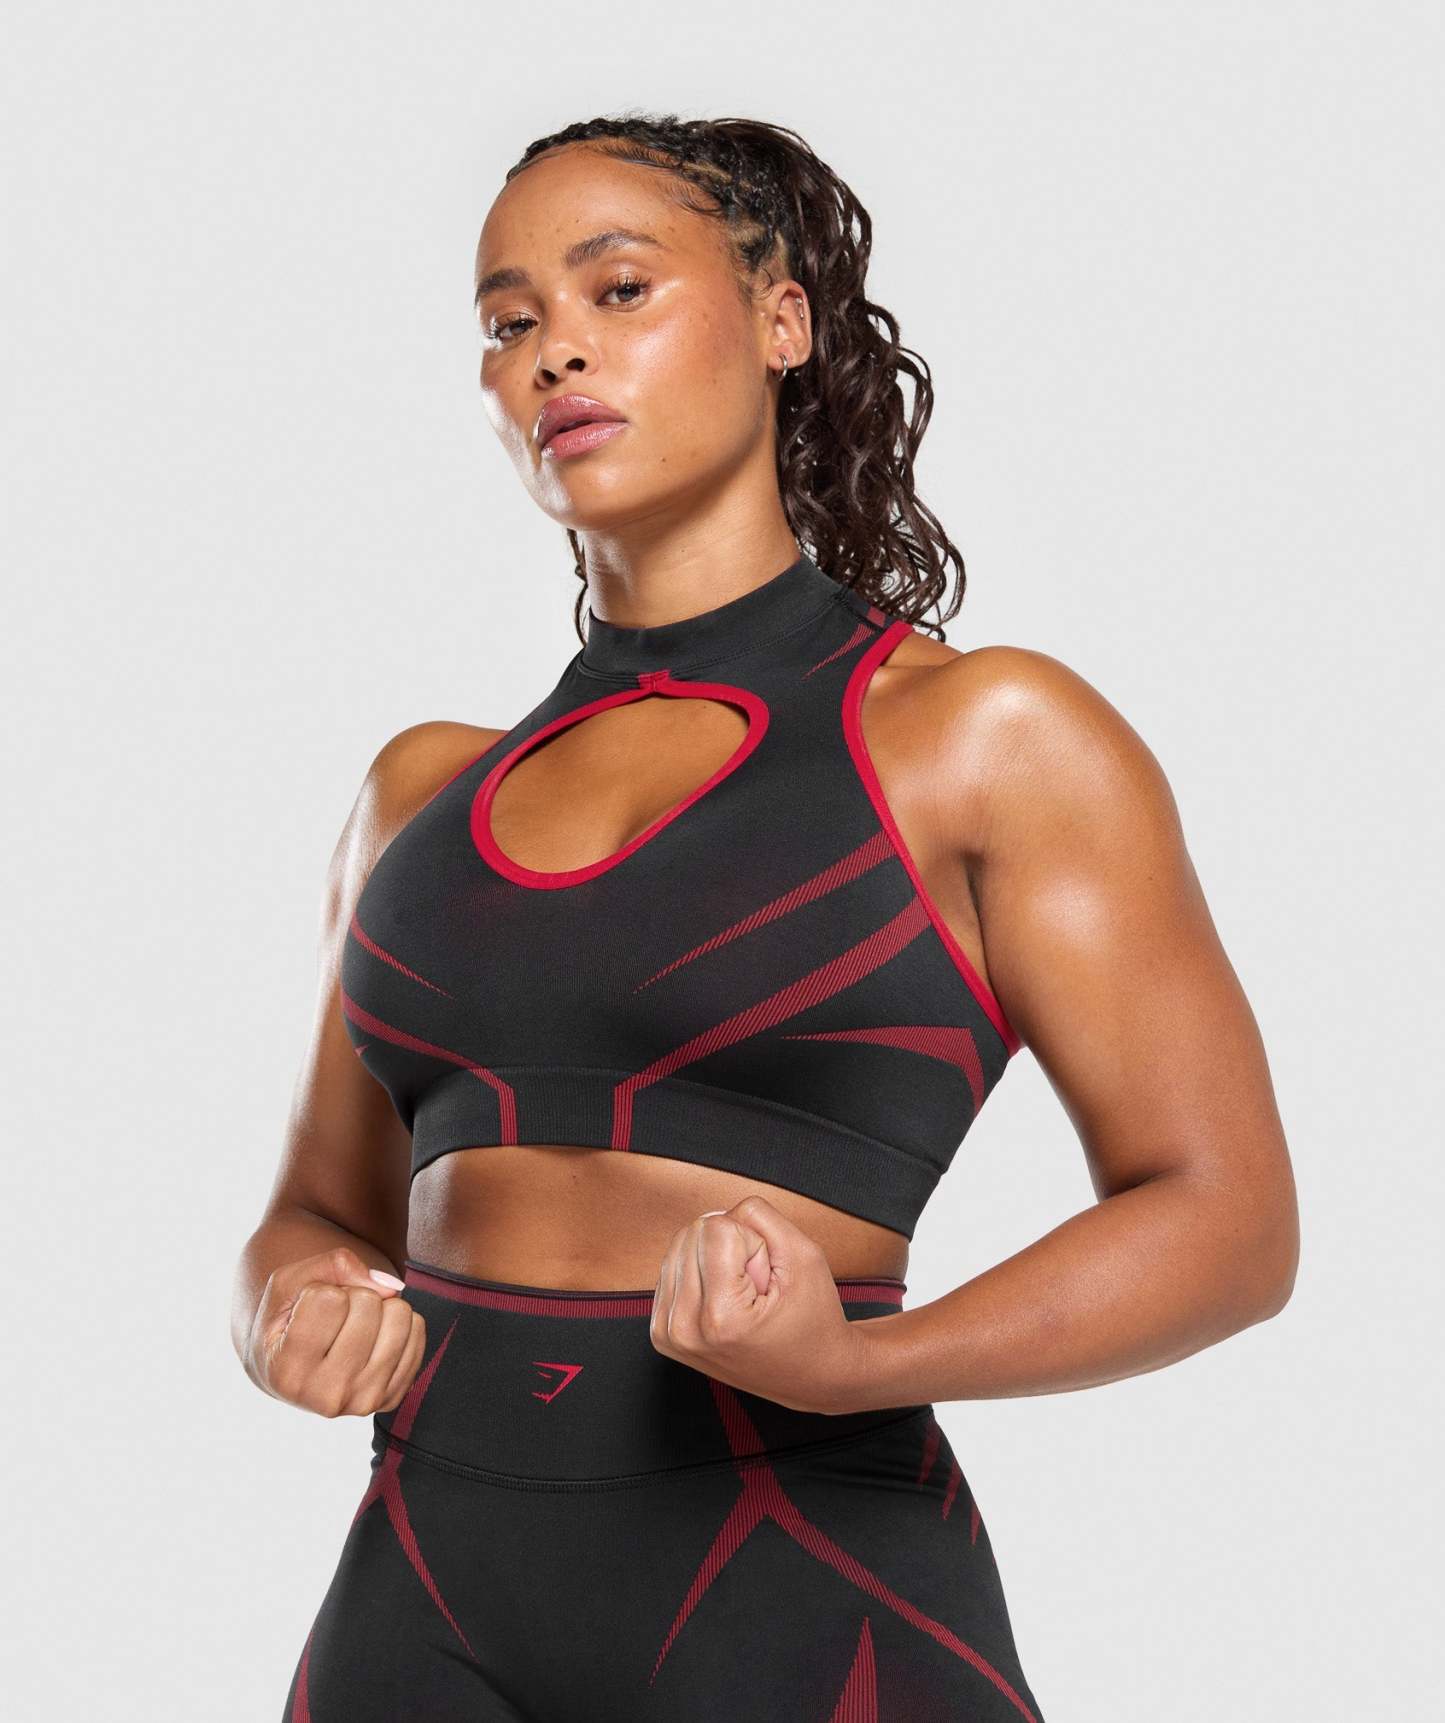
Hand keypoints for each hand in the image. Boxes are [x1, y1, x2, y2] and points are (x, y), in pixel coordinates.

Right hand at [244, 1245, 426, 1417]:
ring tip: (355, 1324)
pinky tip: (373, 1338)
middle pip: (369, 1304)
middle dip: (354, 1295)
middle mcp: (326, 1396)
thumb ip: (333, 1265)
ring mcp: (363, 1401)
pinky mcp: (392, 1398)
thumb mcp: (290, 1283)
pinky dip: (399, 1322)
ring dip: (381, 1306)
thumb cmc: (289, 1319)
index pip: (330, 1298)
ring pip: (400, 1316)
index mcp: (287, 1371)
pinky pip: (418, 1332)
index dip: (321, 1289)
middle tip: (334, 1318)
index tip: (308, 1308)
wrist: (296, 1367)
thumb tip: (392, 1288)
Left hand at [649, 1195, 867, 1414]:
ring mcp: (668, 1333)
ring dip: (717, 1260)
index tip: (766, 1281)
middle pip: (694, 1232)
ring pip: (681, 1244)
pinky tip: (726, 1301)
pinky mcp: (662, 1330)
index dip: (753, 1243)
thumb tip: (718, 1212)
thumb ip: (760, 1216)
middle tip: (756, 1288)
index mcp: (720, 1317)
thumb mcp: (804, 1255)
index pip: (718, 1227)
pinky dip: (702, 1273)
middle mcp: (685, 1329)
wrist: (810, 1374)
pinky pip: (673, 1266)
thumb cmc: (812, 1322)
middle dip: (733, 1250)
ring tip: (743, 1297)